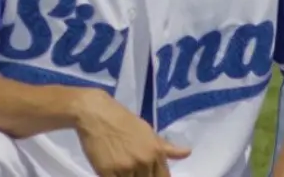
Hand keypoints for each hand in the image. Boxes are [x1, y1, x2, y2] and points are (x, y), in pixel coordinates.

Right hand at [73, 90, 190, 176]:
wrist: (95, 113)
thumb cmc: (122, 120)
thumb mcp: (147, 131)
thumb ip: (167, 147)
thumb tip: (187, 153)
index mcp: (156, 152)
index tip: (150, 175)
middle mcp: (143, 161)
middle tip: (135, 171)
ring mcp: (125, 168)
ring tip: (125, 170)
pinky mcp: (107, 173)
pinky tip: (114, 173)